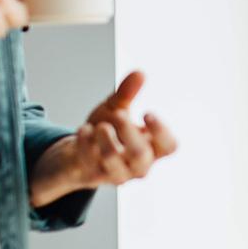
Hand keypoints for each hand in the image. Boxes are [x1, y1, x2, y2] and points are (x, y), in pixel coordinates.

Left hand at [28, 71, 178, 207]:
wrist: (78, 154)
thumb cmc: (106, 130)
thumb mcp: (116, 109)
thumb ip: (128, 93)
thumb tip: (140, 73)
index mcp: (153, 148)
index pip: (169, 146)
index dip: (161, 131)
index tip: (146, 112)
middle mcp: (139, 165)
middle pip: (140, 155)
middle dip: (128, 132)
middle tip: (118, 114)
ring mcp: (117, 173)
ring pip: (113, 159)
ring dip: (104, 137)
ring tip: (100, 125)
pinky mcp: (95, 176)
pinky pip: (90, 159)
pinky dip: (85, 141)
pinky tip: (84, 129)